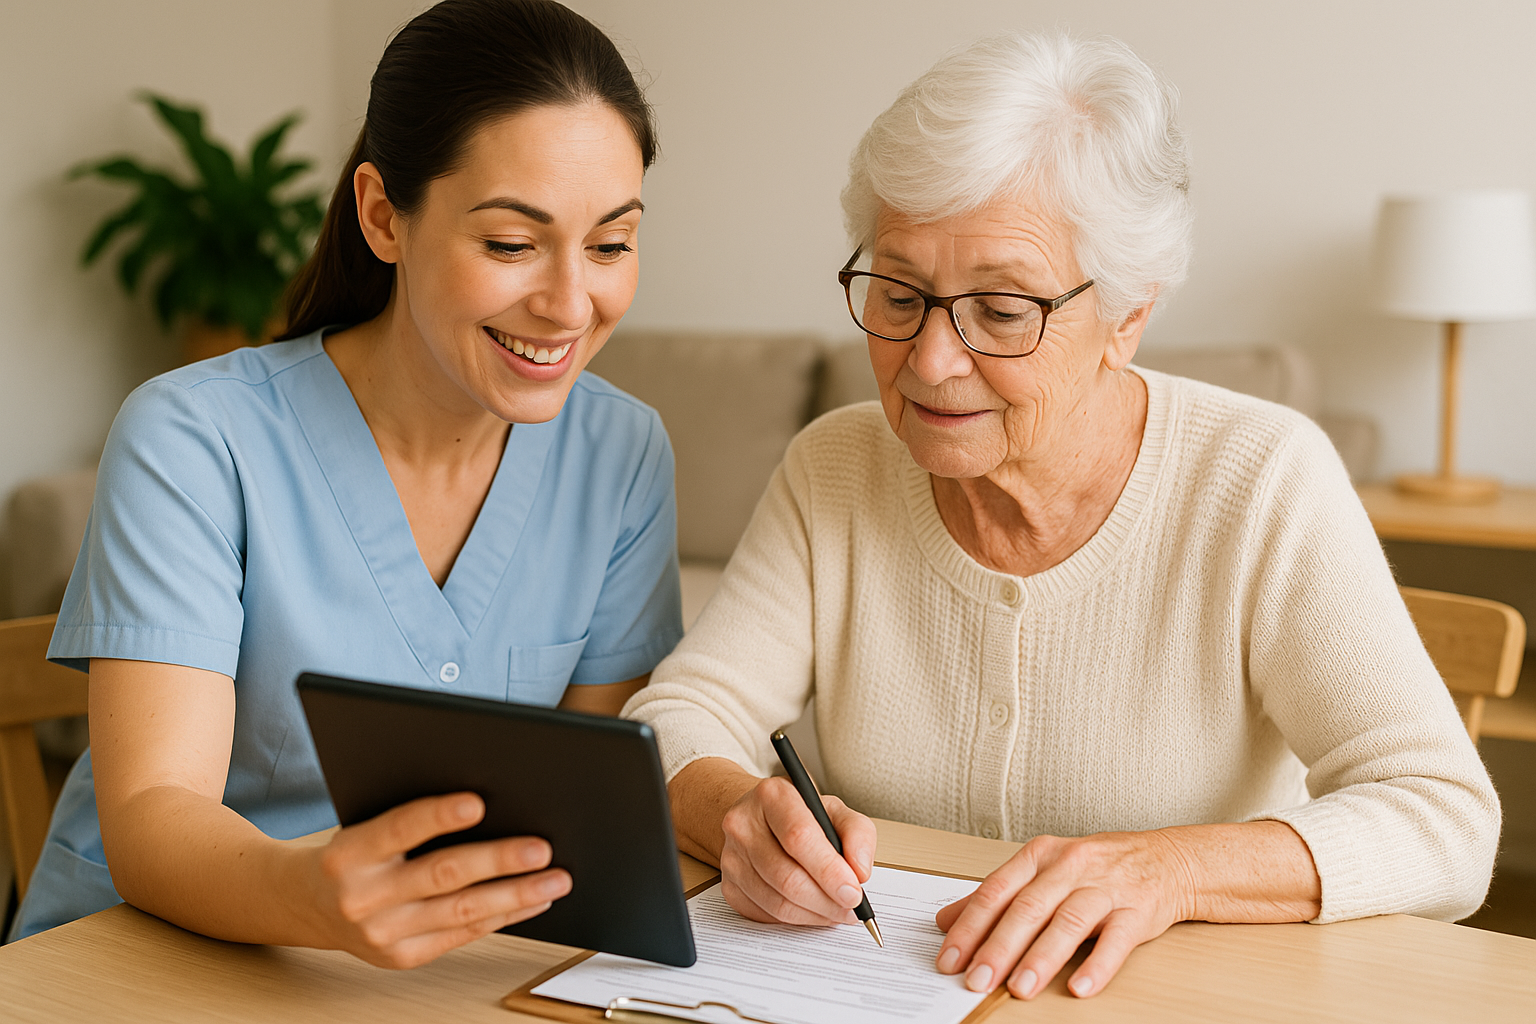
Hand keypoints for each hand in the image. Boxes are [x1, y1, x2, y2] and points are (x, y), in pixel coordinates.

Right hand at [302, 792, 571, 967]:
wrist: (306, 904)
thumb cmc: (349, 853)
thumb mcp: (362, 824)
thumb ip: (409, 819)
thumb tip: (487, 801)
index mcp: (349, 854)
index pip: (399, 829)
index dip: (438, 815)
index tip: (478, 801)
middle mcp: (362, 897)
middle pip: (442, 874)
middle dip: (498, 860)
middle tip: (542, 848)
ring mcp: (382, 933)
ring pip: (462, 910)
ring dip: (516, 894)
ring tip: (555, 878)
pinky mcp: (401, 958)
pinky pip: (462, 934)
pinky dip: (504, 917)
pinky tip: (533, 901)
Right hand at [718, 776, 877, 926]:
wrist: (762, 820)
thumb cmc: (802, 816)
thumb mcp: (835, 811)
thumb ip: (857, 834)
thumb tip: (860, 872)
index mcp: (771, 796)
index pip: (798, 837)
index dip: (829, 870)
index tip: (853, 891)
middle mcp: (743, 824)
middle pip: (786, 876)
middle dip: (826, 900)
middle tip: (851, 908)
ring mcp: (731, 857)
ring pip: (777, 902)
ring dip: (815, 914)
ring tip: (836, 910)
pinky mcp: (729, 886)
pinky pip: (766, 915)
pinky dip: (797, 920)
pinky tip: (813, 910)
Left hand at [934, 830, 1193, 999]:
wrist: (1166, 860)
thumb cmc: (1097, 867)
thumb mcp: (1042, 871)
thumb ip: (996, 896)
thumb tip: (946, 920)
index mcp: (1040, 856)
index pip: (996, 891)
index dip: (970, 926)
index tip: (950, 957)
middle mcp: (1070, 867)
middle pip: (1028, 908)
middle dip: (999, 947)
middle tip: (977, 980)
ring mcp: (1105, 888)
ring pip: (1068, 922)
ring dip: (1041, 958)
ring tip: (1020, 988)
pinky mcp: (1136, 911)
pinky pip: (1116, 940)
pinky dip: (1097, 965)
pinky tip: (1079, 986)